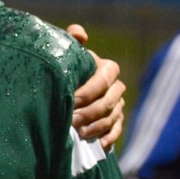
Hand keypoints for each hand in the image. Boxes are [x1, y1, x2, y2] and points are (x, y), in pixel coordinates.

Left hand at [67, 24, 125, 151]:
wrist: (62, 90)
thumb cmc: (63, 69)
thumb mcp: (65, 54)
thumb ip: (71, 41)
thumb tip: (80, 34)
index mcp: (106, 68)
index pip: (106, 77)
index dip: (90, 89)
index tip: (71, 99)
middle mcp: (116, 87)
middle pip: (108, 101)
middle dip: (90, 112)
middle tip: (71, 120)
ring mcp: (117, 106)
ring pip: (111, 118)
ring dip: (94, 127)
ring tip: (77, 133)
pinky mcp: (115, 123)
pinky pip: (115, 132)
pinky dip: (106, 138)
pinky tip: (95, 144)